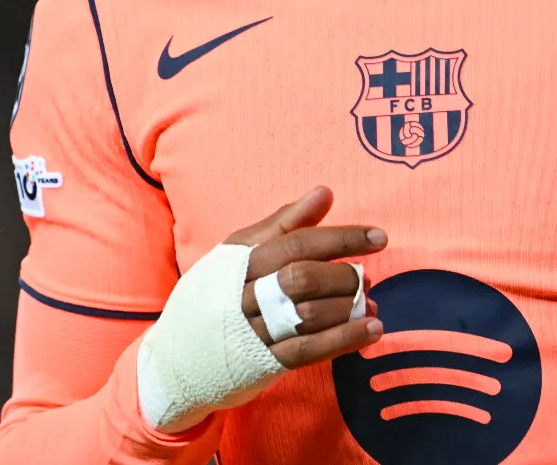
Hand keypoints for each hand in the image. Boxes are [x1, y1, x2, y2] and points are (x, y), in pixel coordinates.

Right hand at [225, 185, 385, 368]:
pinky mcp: (262, 364)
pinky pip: (308, 350)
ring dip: (349, 308)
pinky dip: (345, 339)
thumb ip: (283, 223)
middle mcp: (243, 294)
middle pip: (303, 278)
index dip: (341, 238)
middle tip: (364, 277)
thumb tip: (324, 192)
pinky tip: (373, 330)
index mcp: (240, 261)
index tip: (379, 237)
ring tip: (372, 303)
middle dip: (343, 276)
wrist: (177, 358)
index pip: (296, 243)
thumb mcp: (238, 253)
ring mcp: (252, 331)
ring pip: (308, 314)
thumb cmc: (214, 296)